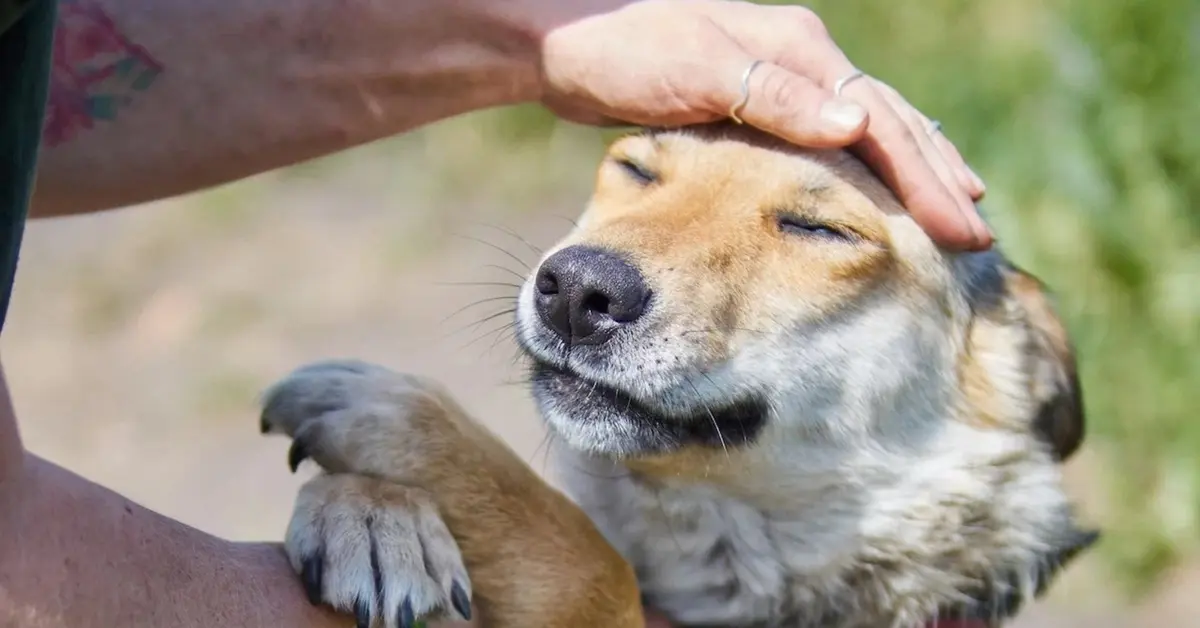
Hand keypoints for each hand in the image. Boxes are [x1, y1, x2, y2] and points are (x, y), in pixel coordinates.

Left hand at [540, 0, 991, 251]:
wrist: (567, 41)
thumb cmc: (624, 51)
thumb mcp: (697, 69)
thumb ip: (774, 97)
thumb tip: (855, 124)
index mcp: (799, 52)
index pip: (880, 123)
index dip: (925, 178)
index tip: (963, 229)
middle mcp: (801, 61)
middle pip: (889, 123)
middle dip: (936, 177)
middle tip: (978, 232)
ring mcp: (781, 79)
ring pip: (866, 128)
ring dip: (911, 169)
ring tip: (951, 206)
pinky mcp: (755, 102)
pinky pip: (828, 139)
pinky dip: (863, 165)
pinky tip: (872, 187)